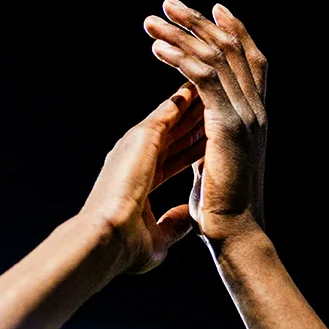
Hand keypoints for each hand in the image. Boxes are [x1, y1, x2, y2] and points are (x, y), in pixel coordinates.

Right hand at [80, 82, 206, 273]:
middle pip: (175, 132)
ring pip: (175, 114)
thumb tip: (189, 218)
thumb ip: (174, 224)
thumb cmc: (126, 247)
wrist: (108, 240)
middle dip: (197, 118)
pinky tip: (207, 81)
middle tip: (220, 101)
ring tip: (218, 83)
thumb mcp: (159, 237)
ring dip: (196, 101)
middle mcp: (137, 159)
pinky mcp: (142, 135)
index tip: (212, 139)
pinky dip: (190, 94)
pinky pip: (172, 106)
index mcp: (139, 183)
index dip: (193, 148)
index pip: (172, 158)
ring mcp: (138, 145)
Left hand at [144, 0, 267, 244]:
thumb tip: (194, 139)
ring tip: (155, 18)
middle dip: (199, 22)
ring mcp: (245, 116)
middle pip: (231, 49)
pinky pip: (204, 79)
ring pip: (215, 58)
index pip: (247, 61)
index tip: (211, 9)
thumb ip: (208, 144)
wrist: (234, 235)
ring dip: (183, 34)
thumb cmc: (221, 213)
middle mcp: (254, 110)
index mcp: (253, 118)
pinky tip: (159, 49)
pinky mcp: (228, 125)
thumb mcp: (214, 168)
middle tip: (170, 3)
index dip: (232, 32)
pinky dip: (181, 60)